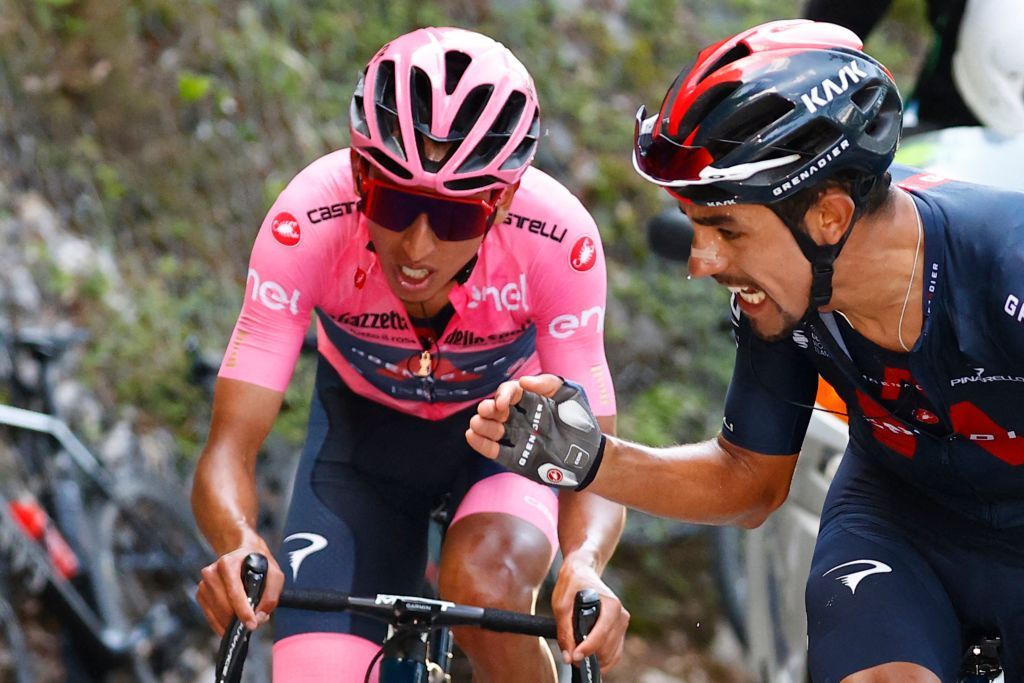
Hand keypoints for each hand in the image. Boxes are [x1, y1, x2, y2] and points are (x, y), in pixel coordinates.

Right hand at [196, 539, 284, 634]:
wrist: (243, 555)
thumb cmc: (258, 565)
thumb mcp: (274, 574)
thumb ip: (271, 595)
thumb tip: (260, 616)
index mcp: (228, 563)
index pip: (234, 592)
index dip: (243, 611)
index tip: (252, 624)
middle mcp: (211, 572)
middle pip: (224, 606)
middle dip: (240, 618)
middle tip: (255, 622)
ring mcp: (204, 584)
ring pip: (217, 614)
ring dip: (232, 623)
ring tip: (246, 618)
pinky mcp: (201, 595)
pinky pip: (210, 617)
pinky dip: (222, 625)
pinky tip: (233, 624)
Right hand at [467, 374, 602, 488]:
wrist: (591, 456)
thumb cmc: (582, 423)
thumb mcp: (571, 394)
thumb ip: (549, 383)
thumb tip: (523, 382)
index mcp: (531, 401)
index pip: (510, 392)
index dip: (503, 394)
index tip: (504, 402)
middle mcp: (521, 419)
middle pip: (495, 411)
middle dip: (488, 409)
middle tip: (489, 411)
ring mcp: (517, 439)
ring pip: (491, 430)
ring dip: (481, 425)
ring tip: (478, 424)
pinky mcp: (516, 459)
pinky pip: (494, 451)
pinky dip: (481, 444)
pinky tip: (472, 436)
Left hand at [551, 554, 629, 669]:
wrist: (582, 571)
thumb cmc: (572, 585)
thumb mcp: (562, 605)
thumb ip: (565, 631)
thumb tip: (568, 657)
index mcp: (611, 606)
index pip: (601, 635)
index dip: (587, 650)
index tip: (574, 659)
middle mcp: (621, 615)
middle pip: (607, 648)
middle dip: (590, 657)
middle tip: (571, 657)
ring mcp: (623, 623)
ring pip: (612, 654)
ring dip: (596, 660)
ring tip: (577, 656)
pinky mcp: (620, 630)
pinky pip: (615, 653)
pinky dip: (603, 659)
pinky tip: (589, 657)